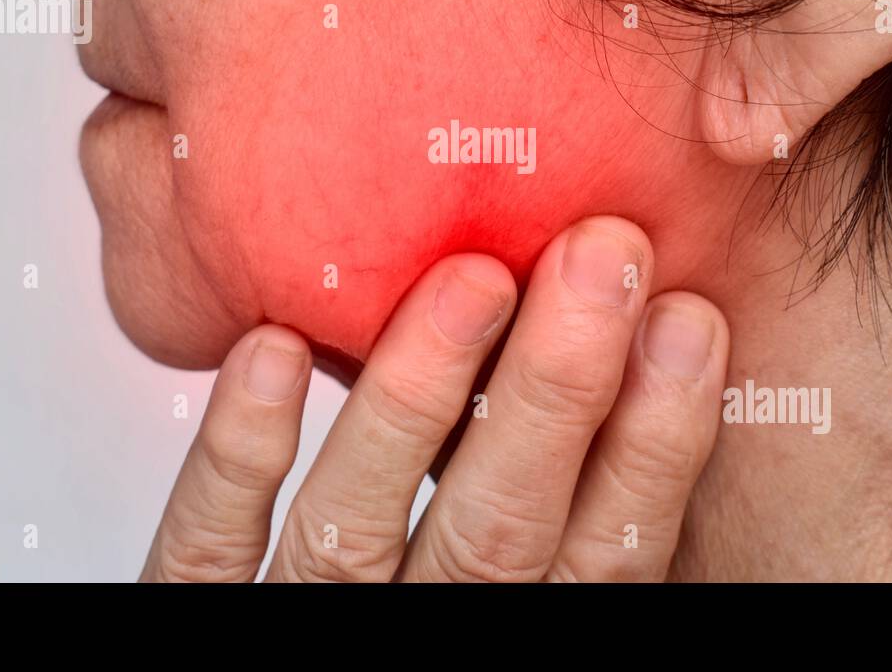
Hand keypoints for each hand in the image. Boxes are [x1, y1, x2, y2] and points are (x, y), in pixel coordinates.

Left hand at [140, 216, 730, 581]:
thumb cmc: (426, 631)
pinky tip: (273, 346)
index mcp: (513, 636)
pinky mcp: (205, 626)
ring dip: (416, 400)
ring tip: (471, 280)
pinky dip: (237, 458)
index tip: (685, 324)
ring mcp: (309, 636)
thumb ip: (553, 524)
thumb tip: (629, 390)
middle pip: (496, 532)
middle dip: (554, 392)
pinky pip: (207, 556)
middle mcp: (423, 640)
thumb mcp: (510, 595)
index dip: (651, 446)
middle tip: (599, 257)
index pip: (600, 558)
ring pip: (359, 531)